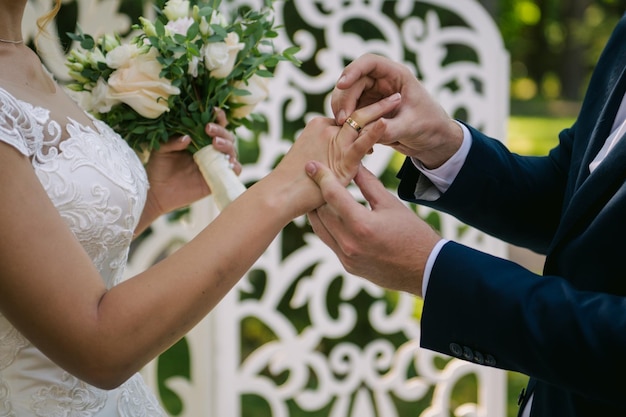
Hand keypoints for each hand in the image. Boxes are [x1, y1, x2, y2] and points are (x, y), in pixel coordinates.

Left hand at [138, 109, 239, 230]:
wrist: (157, 192)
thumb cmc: (159, 167)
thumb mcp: (161, 149)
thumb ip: (172, 141)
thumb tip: (188, 137)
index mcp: (199, 139)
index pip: (215, 125)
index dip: (218, 117)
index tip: (213, 110)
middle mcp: (210, 150)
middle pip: (226, 137)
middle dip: (221, 130)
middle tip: (208, 129)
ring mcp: (215, 164)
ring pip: (232, 151)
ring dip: (228, 145)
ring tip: (215, 144)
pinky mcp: (218, 178)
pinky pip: (234, 171)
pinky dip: (235, 165)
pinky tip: (228, 162)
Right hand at [270, 92, 401, 215]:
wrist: (280, 195)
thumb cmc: (292, 184)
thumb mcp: (313, 160)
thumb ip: (328, 153)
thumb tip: (338, 160)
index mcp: (319, 126)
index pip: (347, 118)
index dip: (365, 116)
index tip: (382, 112)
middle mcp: (326, 128)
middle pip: (356, 114)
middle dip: (377, 103)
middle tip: (396, 96)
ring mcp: (333, 141)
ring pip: (360, 122)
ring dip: (381, 109)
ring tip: (398, 99)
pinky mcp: (341, 158)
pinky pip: (360, 142)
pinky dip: (375, 132)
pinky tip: (386, 122)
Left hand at [306, 163, 441, 296]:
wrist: (426, 270)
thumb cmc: (413, 233)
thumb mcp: (391, 204)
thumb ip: (368, 183)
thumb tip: (352, 164)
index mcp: (362, 225)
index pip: (332, 195)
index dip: (321, 176)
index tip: (311, 165)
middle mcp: (349, 244)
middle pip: (320, 212)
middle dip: (316, 193)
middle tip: (313, 177)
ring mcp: (347, 258)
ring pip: (320, 228)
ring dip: (318, 211)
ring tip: (317, 194)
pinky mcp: (347, 266)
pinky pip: (329, 242)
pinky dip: (327, 226)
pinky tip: (330, 214)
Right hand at [331, 53, 462, 168]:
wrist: (433, 142)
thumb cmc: (430, 126)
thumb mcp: (412, 127)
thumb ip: (389, 129)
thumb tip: (363, 132)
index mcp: (396, 76)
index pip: (369, 63)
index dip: (352, 70)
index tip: (341, 85)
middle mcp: (381, 83)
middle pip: (352, 81)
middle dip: (344, 99)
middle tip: (343, 121)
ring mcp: (372, 97)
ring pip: (346, 98)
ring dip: (341, 112)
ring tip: (345, 132)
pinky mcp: (366, 112)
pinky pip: (350, 115)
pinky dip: (347, 126)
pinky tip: (353, 140)